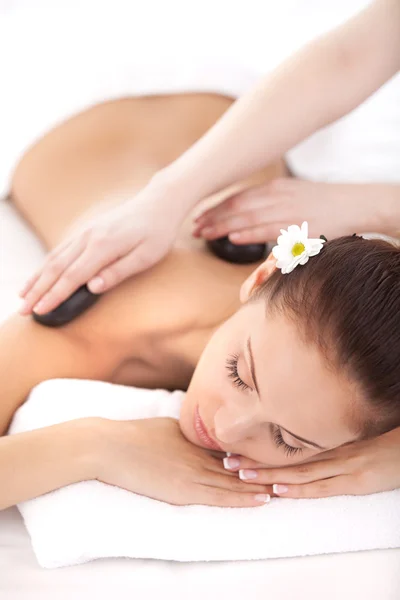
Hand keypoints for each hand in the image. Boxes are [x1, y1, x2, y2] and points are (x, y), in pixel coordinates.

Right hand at [19, 176, 183, 315]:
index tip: (39, 311)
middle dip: (37, 291)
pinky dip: (45, 265)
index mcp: (103, 246)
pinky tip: (38, 276)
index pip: (72, 276)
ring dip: (36, 279)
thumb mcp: (146, 257)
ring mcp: (85, 233)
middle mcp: (88, 238)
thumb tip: (92, 288)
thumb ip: (118, 272)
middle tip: (21, 310)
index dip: (54, 296)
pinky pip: (60, 250)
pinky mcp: (86, 232)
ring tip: (22, 296)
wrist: (158, 203)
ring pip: (53, 258)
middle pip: (56, 268)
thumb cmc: (157, 233)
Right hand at [98, 417, 271, 506]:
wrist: (110, 448)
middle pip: (239, 464)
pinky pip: (219, 497)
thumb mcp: (167, 427)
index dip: (255, 451)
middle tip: (292, 472)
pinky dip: (241, 499)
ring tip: (284, 488)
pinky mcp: (183, 491)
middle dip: (264, 469)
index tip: (276, 453)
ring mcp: (193, 473)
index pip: (233, 447)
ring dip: (259, 486)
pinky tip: (258, 500)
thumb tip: (203, 432)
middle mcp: (200, 454)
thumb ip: (189, 432)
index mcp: (196, 439)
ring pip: (234, 482)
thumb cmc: (134, 436)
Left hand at [193, 178, 388, 243]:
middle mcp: (277, 196)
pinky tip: (231, 237)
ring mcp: (287, 211)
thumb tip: (243, 219)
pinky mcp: (297, 227)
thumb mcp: (291, 195)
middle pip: (236, 206)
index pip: (237, 196)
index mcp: (274, 188)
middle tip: (193, 227)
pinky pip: (268, 230)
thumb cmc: (322, 204)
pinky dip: (248, 234)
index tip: (197, 215)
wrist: (354, 205)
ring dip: (222, 227)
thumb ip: (267, 205)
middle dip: (212, 217)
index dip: (214, 206)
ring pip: (247, 218)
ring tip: (204, 234)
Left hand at [222, 427, 399, 497]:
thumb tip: (306, 447)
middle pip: (286, 458)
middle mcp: (330, 452)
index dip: (261, 450)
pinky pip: (323, 486)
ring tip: (241, 474)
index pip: (287, 448)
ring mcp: (342, 466)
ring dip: (269, 475)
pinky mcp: (356, 481)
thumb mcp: (353, 439)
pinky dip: (300, 489)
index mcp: (327, 443)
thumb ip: (329, 444)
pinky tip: (280, 492)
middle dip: (256, 461)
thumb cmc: (384, 442)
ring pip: (299, 471)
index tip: (236, 448)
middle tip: (226, 461)